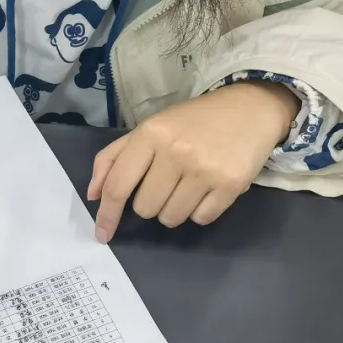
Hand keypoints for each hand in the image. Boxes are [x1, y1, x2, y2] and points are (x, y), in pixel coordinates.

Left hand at [88, 81, 299, 241]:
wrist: (249, 109)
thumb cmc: (193, 121)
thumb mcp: (150, 128)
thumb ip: (114, 158)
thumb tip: (94, 195)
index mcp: (150, 134)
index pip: (119, 185)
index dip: (107, 214)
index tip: (103, 234)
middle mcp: (176, 152)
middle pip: (145, 208)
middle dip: (151, 202)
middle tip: (167, 181)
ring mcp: (204, 170)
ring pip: (170, 218)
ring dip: (174, 209)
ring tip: (188, 183)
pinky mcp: (230, 185)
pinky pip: (201, 219)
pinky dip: (200, 210)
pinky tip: (208, 187)